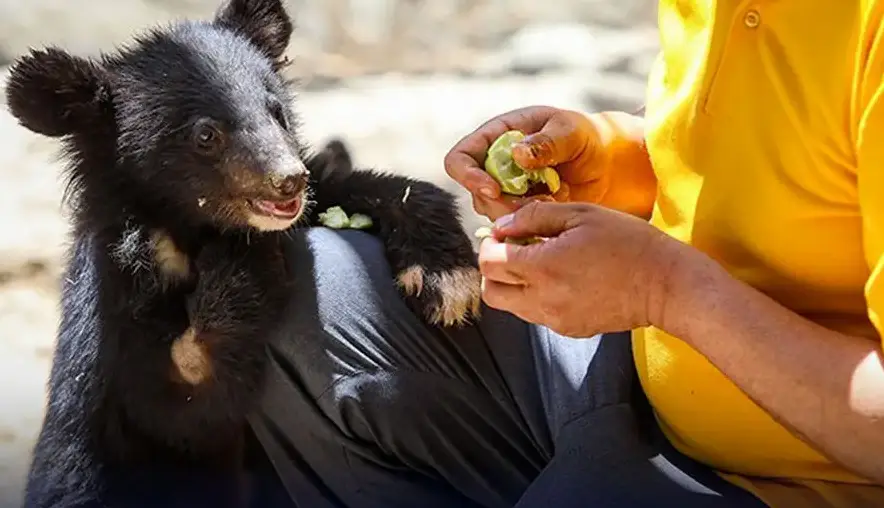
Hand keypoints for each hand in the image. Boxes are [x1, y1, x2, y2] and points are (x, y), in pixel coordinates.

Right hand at [444, 106, 653, 220]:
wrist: (605, 163)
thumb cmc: (586, 137)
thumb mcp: (570, 131)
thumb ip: (546, 142)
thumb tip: (517, 154)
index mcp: (498, 136)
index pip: (460, 158)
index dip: (468, 176)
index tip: (494, 189)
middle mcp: (494, 164)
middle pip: (475, 193)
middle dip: (500, 204)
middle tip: (533, 205)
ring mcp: (506, 190)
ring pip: (493, 213)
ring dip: (517, 215)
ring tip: (551, 201)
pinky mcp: (521, 211)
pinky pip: (513, 225)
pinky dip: (530, 224)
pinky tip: (554, 210)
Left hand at [477, 201, 685, 336]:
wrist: (666, 285)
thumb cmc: (629, 243)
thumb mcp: (581, 215)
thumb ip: (534, 217)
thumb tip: (502, 225)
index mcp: (543, 267)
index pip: (489, 263)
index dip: (491, 244)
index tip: (507, 234)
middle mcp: (543, 299)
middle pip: (491, 291)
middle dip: (495, 269)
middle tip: (516, 251)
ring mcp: (555, 319)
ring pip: (511, 307)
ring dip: (515, 285)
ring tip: (543, 264)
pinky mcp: (569, 329)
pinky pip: (537, 315)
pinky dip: (537, 298)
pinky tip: (563, 280)